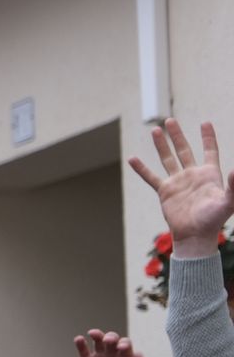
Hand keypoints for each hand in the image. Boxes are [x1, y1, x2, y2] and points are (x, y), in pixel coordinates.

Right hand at [128, 119, 233, 258]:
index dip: (208, 137)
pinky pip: (151, 177)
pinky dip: (141, 168)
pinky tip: (132, 159)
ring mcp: (177, 182)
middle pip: (184, 150)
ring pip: (168, 159)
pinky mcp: (165, 192)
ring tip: (155, 130)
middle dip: (177, 136)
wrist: (195, 235)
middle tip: (170, 121)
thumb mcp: (229, 202)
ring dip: (161, 145)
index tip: (205, 123)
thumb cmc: (214, 220)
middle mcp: (192, 175)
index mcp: (209, 175)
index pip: (209, 151)